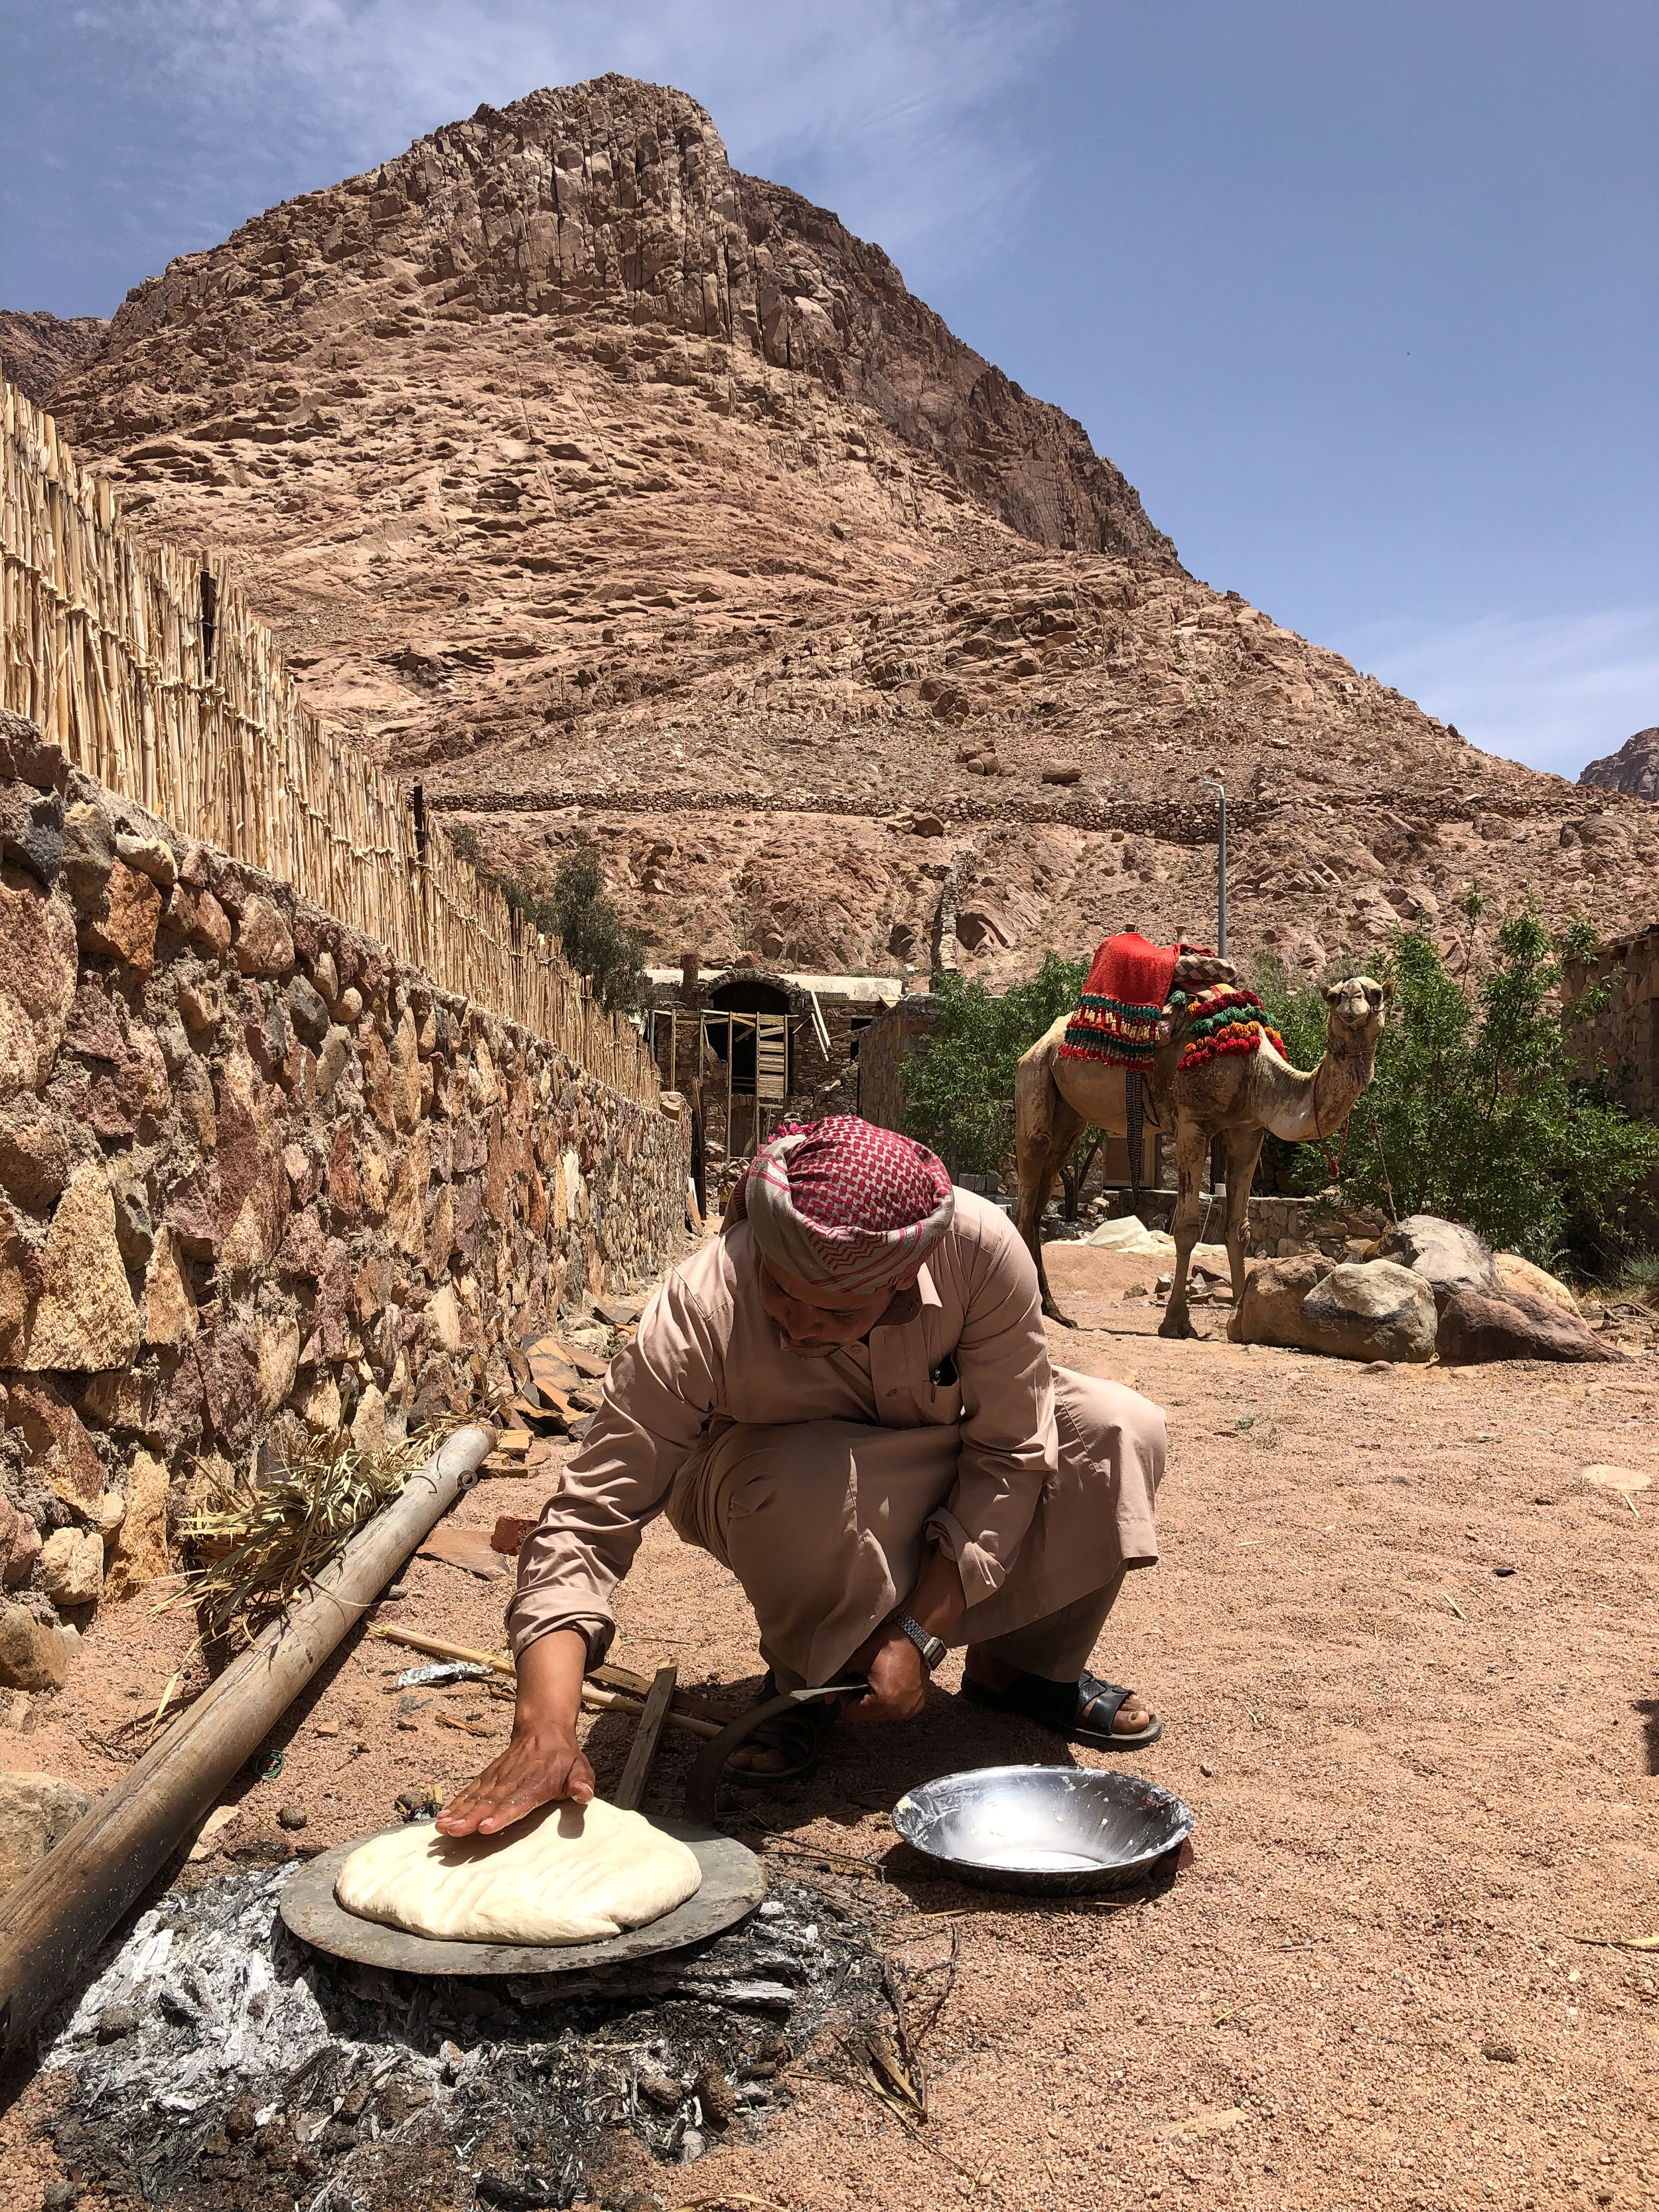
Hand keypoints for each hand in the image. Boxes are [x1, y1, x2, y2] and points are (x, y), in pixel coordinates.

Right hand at [435, 1724, 594, 1836]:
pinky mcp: (489, 1776)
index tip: (487, 1826)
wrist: (543, 1729)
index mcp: (537, 1782)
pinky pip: (471, 1790)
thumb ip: (581, 1783)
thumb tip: (584, 1795)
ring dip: (459, 1812)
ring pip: (477, 1796)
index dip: (503, 1814)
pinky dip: (456, 1803)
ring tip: (443, 1827)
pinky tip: (443, 1817)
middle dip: (471, 1817)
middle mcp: (513, 1780)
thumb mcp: (580, 1767)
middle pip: (490, 1801)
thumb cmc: (562, 1758)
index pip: (518, 1800)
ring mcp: (498, 1777)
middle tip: (455, 1831)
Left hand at [840, 1622, 925, 1727]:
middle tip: (864, 1678)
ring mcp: (911, 1709)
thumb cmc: (888, 1644)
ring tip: (878, 1679)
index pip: (852, 1715)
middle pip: (867, 1717)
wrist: (917, 1634)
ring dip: (875, 1701)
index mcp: (885, 1702)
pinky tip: (890, 1683)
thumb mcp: (857, 1659)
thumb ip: (839, 1678)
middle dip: (861, 1700)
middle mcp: (900, 1711)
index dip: (846, 1699)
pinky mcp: (917, 1705)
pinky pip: (895, 1710)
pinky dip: (889, 1700)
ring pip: (880, 1715)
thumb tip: (828, 1698)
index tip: (851, 1681)